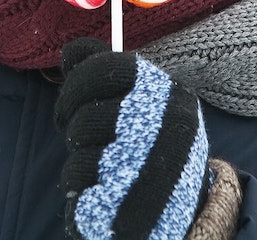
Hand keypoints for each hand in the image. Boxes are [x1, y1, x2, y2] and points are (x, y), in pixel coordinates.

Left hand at [54, 38, 210, 239]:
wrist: (186, 207)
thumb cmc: (153, 144)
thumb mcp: (143, 99)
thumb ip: (106, 71)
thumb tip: (70, 49)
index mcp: (170, 96)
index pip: (109, 69)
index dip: (77, 83)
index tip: (70, 99)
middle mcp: (166, 130)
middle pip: (88, 116)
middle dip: (74, 123)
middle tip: (77, 131)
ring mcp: (150, 170)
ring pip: (81, 155)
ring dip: (80, 159)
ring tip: (101, 163)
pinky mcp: (129, 205)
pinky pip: (79, 185)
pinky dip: (80, 186)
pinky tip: (101, 188)